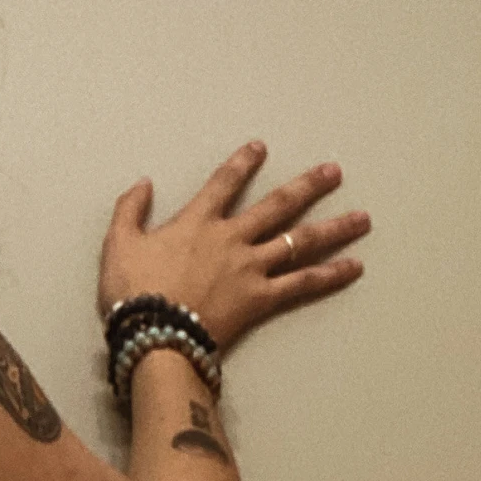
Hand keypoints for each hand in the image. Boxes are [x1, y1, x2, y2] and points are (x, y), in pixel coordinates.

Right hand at [97, 142, 369, 353]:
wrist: (153, 333)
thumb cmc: (132, 292)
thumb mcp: (117, 245)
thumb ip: (130, 210)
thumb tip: (144, 183)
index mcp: (198, 222)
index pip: (224, 183)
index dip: (242, 164)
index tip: (260, 147)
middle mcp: (232, 238)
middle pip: (278, 205)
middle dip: (308, 186)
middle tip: (334, 172)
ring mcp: (251, 267)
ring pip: (300, 241)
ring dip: (334, 227)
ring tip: (362, 218)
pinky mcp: (261, 298)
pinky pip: (302, 284)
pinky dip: (330, 275)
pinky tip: (354, 266)